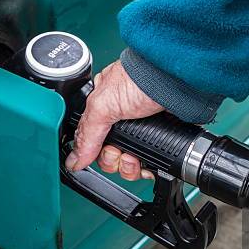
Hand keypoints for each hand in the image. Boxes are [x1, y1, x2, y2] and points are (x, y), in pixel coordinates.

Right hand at [64, 60, 163, 179]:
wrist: (175, 83)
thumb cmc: (141, 80)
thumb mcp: (103, 104)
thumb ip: (86, 133)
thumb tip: (74, 159)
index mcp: (105, 109)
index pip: (93, 141)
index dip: (96, 152)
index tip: (102, 152)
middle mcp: (123, 121)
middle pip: (111, 156)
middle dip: (113, 160)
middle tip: (119, 152)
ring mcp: (143, 132)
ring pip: (129, 164)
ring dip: (129, 168)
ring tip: (134, 159)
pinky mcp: (161, 140)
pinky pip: (150, 164)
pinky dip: (148, 168)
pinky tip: (148, 165)